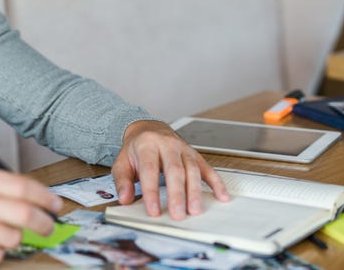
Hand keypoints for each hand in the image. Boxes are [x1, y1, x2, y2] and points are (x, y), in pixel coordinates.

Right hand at [0, 165, 61, 266]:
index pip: (21, 186)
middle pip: (22, 212)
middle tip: (48, 228)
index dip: (45, 197)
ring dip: (14, 240)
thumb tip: (41, 200)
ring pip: (12, 237)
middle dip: (42, 223)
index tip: (57, 205)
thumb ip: (1, 188)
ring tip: (1, 236)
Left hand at [111, 120, 229, 219]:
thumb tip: (125, 199)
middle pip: (175, 170)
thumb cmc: (136, 148)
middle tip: (178, 214)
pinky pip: (207, 168)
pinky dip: (216, 182)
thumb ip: (122, 181)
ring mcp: (183, 149)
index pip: (150, 169)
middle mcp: (167, 144)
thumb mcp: (122, 162)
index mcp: (147, 145)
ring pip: (192, 169)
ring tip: (195, 210)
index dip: (152, 192)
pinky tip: (221, 196)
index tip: (154, 210)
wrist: (148, 128)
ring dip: (195, 191)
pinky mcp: (195, 154)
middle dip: (177, 194)